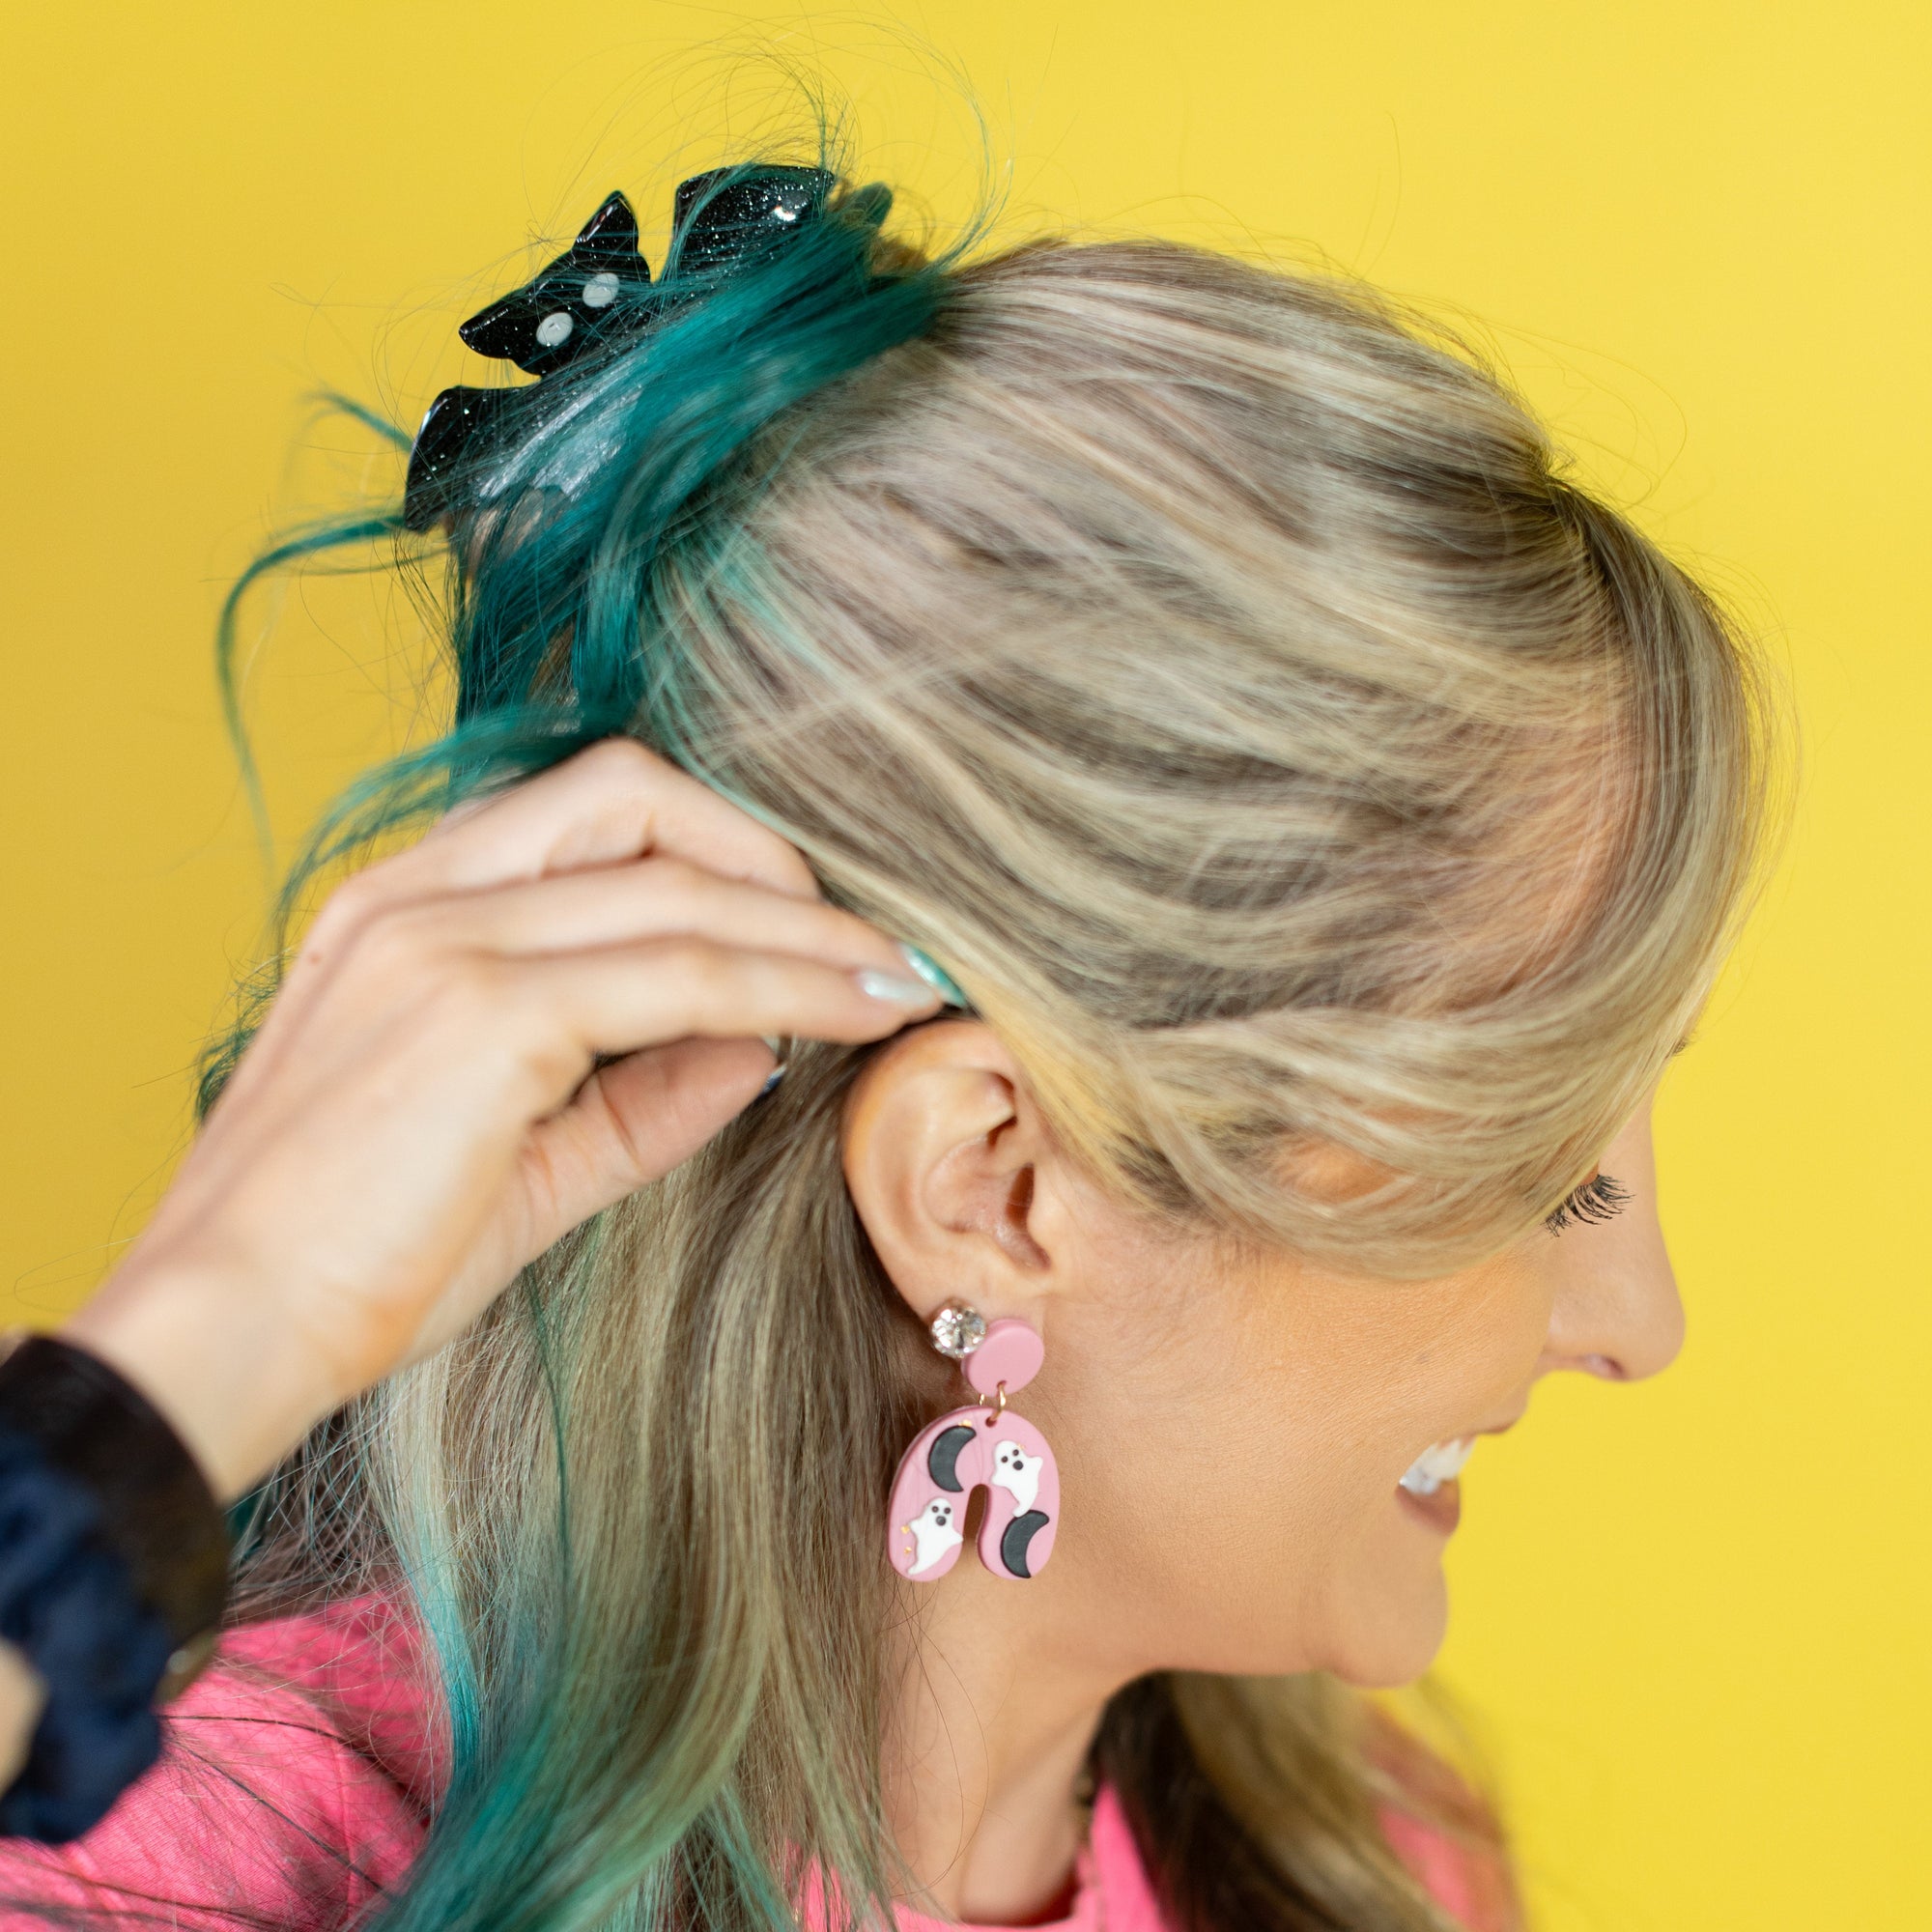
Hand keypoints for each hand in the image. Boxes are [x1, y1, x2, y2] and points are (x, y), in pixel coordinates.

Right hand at [62, 741, 940, 1494]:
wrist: (224, 1335)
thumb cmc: (356, 1257)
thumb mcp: (525, 1153)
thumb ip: (641, 1089)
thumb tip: (758, 1046)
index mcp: (408, 903)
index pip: (595, 813)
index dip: (723, 853)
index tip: (816, 924)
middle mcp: (420, 893)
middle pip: (641, 802)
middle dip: (774, 864)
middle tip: (870, 946)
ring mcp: (444, 940)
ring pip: (680, 885)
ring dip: (811, 929)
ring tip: (902, 981)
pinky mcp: (482, 1012)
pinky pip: (679, 973)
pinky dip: (786, 985)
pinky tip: (854, 1017)